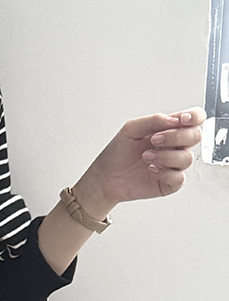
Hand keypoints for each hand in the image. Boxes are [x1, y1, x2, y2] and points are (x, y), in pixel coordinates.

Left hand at [78, 108, 205, 210]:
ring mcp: (173, 165)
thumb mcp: (131, 129)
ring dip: (166, 156)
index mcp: (169, 129)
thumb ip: (153, 120)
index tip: (182, 120)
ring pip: (187, 158)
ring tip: (146, 157)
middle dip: (176, 137)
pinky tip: (151, 170)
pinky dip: (165, 173)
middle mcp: (174, 146)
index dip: (195, 117)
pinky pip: (179, 178)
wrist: (104, 178)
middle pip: (196, 136)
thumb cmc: (117, 153)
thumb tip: (173, 119)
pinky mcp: (169, 183)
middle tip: (154, 140)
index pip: (195, 118)